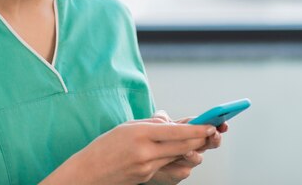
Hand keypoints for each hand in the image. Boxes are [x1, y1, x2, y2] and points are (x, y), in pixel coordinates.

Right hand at [44, 118, 215, 184]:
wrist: (88, 173)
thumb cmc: (105, 145)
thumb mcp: (127, 126)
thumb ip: (152, 124)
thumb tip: (172, 122)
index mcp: (140, 134)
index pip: (177, 132)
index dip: (197, 129)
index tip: (210, 125)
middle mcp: (146, 152)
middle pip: (183, 146)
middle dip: (201, 140)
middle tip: (213, 133)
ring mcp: (148, 168)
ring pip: (180, 158)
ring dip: (192, 150)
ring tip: (199, 141)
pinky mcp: (148, 178)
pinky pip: (170, 167)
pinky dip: (179, 159)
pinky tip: (183, 153)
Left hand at [142, 110, 228, 184]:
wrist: (145, 160)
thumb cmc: (155, 140)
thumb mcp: (156, 126)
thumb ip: (161, 120)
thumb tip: (163, 115)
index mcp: (190, 131)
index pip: (207, 125)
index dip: (217, 124)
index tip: (223, 124)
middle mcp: (193, 145)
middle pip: (209, 142)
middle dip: (213, 139)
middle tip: (213, 134)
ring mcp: (188, 159)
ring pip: (197, 158)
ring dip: (193, 154)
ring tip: (187, 151)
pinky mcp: (179, 172)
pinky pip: (183, 171)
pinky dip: (178, 167)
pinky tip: (172, 163)